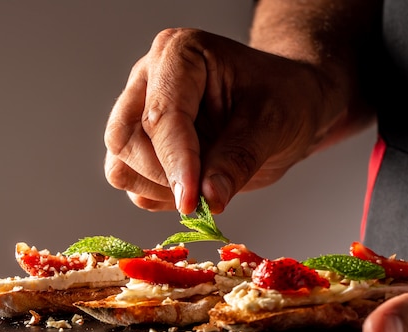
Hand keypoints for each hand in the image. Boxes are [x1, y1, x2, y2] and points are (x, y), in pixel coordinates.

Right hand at [104, 28, 344, 213]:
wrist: (287, 105)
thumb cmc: (283, 98)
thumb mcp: (274, 122)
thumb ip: (238, 159)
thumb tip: (209, 198)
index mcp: (178, 54)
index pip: (161, 115)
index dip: (176, 162)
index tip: (194, 200)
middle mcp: (148, 80)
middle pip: (125, 140)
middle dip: (164, 175)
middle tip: (208, 192)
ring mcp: (138, 113)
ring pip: (120, 166)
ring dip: (159, 189)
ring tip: (207, 184)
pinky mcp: (140, 145)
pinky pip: (131, 182)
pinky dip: (159, 197)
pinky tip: (196, 186)